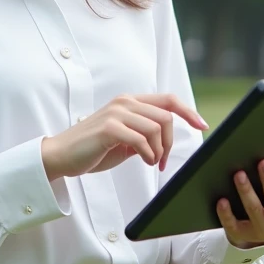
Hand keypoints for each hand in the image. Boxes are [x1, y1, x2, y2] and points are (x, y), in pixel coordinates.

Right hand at [41, 94, 208, 179]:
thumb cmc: (93, 149)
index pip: (168, 100)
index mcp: (129, 102)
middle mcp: (124, 102)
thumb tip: (166, 141)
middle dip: (171, 142)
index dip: (188, 111)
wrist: (61, 156)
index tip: (202, 125)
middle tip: (162, 161)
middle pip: (166, 116)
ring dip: (159, 150)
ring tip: (151, 162)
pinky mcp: (109, 128)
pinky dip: (149, 154)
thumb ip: (143, 134)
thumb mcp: (124, 140)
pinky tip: (144, 162)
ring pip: (156, 128)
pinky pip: (141, 140)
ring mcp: (116, 113)